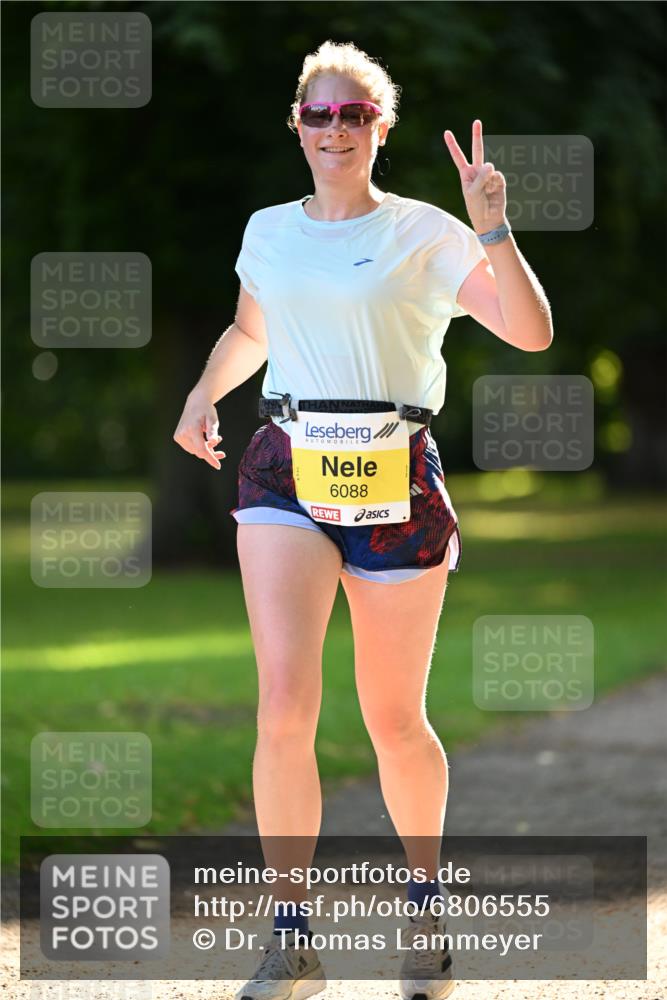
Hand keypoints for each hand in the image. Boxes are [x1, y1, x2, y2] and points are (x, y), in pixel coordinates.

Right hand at [173, 390, 225, 469]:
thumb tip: (214, 442)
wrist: (196, 402)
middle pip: (198, 451)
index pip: (201, 449)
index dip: (210, 458)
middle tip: (222, 453)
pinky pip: (191, 447)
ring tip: (216, 440)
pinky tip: (207, 440)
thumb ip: (212, 431)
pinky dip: (200, 447)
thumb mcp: (213, 419)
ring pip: (195, 451)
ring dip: (206, 450)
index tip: (218, 466)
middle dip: (211, 453)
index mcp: (192, 429)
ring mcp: (179, 436)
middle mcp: (183, 434)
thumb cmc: (206, 410)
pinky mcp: (178, 437)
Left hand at [444, 119, 507, 234]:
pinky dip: (495, 184)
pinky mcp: (499, 179)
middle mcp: (477, 172)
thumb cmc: (476, 207)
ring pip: (489, 168)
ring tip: (485, 192)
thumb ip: (480, 177)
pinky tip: (494, 192)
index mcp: (466, 174)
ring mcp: (489, 174)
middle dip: (477, 136)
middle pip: (477, 150)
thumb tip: (491, 164)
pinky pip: (497, 176)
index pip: (458, 157)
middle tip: (476, 121)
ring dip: (487, 180)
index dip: (453, 145)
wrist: (489, 219)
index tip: (447, 132)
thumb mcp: (472, 193)